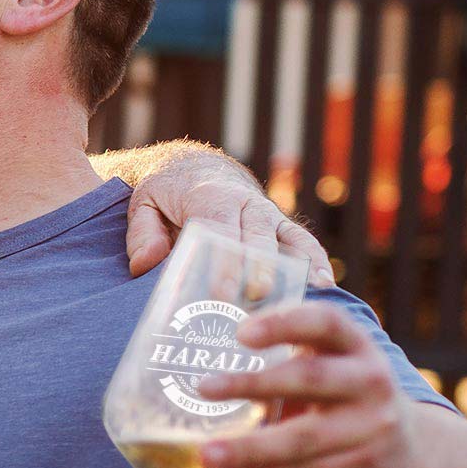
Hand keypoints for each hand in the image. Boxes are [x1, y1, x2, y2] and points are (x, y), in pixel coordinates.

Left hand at [123, 153, 333, 288]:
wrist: (196, 169)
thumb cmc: (166, 194)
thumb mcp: (143, 205)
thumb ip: (142, 233)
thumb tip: (146, 263)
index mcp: (209, 197)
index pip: (218, 230)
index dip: (222, 261)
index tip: (222, 292)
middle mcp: (244, 203)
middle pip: (255, 237)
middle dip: (257, 268)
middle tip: (256, 299)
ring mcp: (266, 213)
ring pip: (285, 238)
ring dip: (295, 266)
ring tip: (307, 293)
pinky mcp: (280, 224)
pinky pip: (301, 240)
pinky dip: (314, 259)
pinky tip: (324, 284)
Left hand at [196, 303, 418, 467]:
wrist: (411, 454)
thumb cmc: (347, 398)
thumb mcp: (336, 365)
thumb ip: (291, 355)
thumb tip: (204, 353)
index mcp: (359, 347)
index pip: (327, 322)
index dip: (286, 323)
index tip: (242, 333)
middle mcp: (372, 383)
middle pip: (310, 379)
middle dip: (253, 384)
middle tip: (203, 387)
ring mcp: (372, 431)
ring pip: (301, 442)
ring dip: (247, 450)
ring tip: (207, 454)